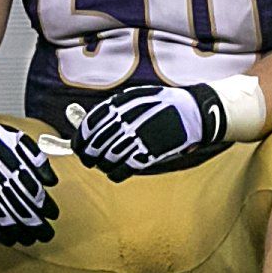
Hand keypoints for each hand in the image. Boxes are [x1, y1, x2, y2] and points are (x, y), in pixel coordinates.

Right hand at [0, 105, 57, 245]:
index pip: (34, 193)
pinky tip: (10, 240)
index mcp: (13, 168)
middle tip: (47, 235)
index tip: (53, 214)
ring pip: (7, 220)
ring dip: (21, 232)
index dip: (45, 207)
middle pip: (23, 210)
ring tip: (32, 240)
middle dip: (38, 225)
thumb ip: (37, 160)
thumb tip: (51, 181)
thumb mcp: (18, 140)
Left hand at [67, 84, 228, 179]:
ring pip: (106, 161)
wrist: (193, 113)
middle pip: (93, 147)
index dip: (79, 140)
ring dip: (102, 165)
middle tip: (89, 159)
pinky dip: (115, 174)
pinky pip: (121, 171)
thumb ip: (110, 110)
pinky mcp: (147, 156)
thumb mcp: (134, 98)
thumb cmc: (161, 104)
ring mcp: (136, 140)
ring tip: (105, 165)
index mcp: (119, 106)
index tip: (78, 146)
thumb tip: (84, 122)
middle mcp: (125, 123)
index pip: (88, 128)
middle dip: (87, 156)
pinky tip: (117, 172)